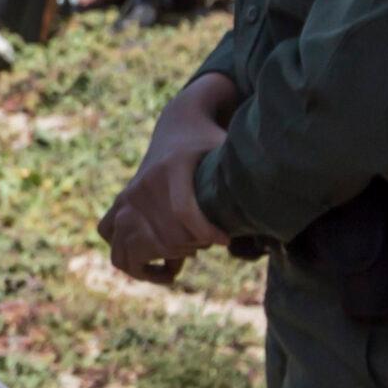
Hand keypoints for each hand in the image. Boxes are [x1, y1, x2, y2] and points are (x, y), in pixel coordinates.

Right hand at [98, 78, 235, 282]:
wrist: (178, 126)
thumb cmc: (211, 143)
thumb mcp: (230, 151)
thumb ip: (247, 176)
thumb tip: (277, 207)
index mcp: (173, 168)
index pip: (184, 212)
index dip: (206, 234)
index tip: (227, 242)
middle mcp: (144, 184)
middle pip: (163, 238)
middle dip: (190, 248)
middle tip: (207, 243)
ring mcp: (128, 196)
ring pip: (126, 247)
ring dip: (152, 261)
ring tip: (180, 258)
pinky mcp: (121, 204)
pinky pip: (110, 237)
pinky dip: (129, 256)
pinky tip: (160, 259)